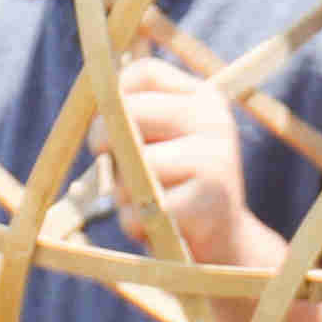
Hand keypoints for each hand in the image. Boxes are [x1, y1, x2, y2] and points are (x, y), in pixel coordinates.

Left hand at [114, 63, 254, 263]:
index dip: (112, 96)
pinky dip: (135, 223)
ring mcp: (216, 159)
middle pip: (132, 112)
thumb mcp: (158, 146)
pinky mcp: (209, 201)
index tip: (107, 125)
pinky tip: (155, 228)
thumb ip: (129, 121)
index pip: (144, 73)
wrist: (224, 247)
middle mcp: (215, 121)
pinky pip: (143, 206)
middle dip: (107, 143)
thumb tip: (96, 111)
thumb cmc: (176, 191)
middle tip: (115, 171)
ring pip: (134, 162)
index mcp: (205, 100)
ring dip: (123, 192)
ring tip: (146, 206)